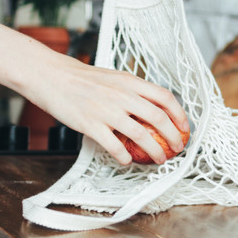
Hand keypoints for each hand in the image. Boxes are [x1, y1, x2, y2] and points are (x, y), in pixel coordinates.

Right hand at [27, 53, 189, 164]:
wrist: (52, 77)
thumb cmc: (82, 79)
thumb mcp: (113, 78)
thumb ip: (132, 90)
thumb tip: (152, 107)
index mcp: (130, 82)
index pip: (164, 97)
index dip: (179, 114)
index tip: (184, 127)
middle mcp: (122, 95)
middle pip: (158, 118)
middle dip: (173, 137)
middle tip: (177, 148)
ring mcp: (106, 110)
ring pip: (140, 135)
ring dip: (154, 151)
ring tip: (159, 160)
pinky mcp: (90, 124)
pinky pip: (114, 146)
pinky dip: (124, 156)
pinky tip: (127, 161)